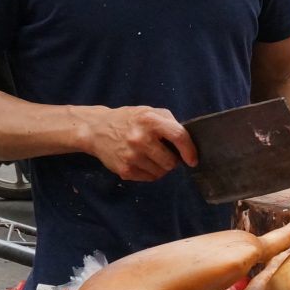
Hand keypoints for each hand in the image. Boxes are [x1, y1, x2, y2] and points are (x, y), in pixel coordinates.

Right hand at [83, 105, 197, 180]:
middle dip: (172, 160)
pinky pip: (149, 178)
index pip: (178, 136)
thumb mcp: (148, 111)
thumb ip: (169, 122)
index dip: (189, 150)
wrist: (96, 129)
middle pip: (171, 161)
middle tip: (163, 153)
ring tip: (150, 156)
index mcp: (149, 120)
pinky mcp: (125, 170)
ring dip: (161, 167)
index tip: (193, 160)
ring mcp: (131, 156)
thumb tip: (187, 142)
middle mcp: (140, 139)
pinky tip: (142, 162)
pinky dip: (150, 172)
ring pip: (161, 172)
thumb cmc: (128, 120)